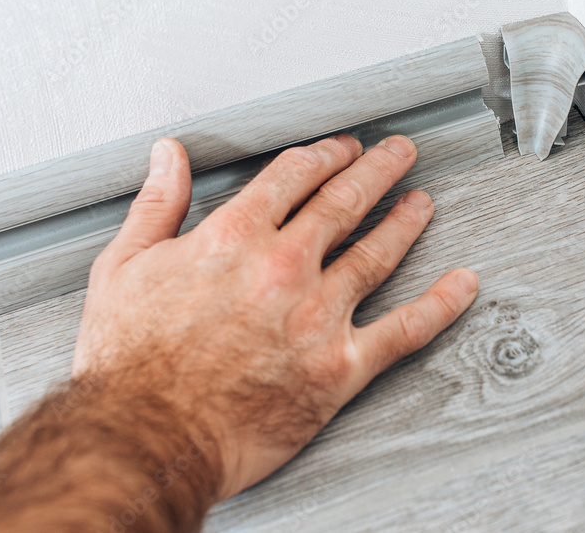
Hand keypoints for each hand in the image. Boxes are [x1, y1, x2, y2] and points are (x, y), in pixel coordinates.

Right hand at [73, 134, 478, 500]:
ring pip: (377, 253)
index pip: (294, 176)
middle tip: (396, 154)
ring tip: (421, 202)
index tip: (338, 148)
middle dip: (375, 171)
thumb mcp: (123, 267)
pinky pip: (405, 330)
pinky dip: (441, 304)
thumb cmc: (130, 363)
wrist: (147, 437)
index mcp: (234, 237)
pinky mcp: (340, 367)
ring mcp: (318, 316)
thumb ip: (156, 205)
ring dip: (405, 221)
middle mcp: (284, 267)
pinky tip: (461, 283)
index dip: (323, 155)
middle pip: (344, 202)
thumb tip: (168, 157)